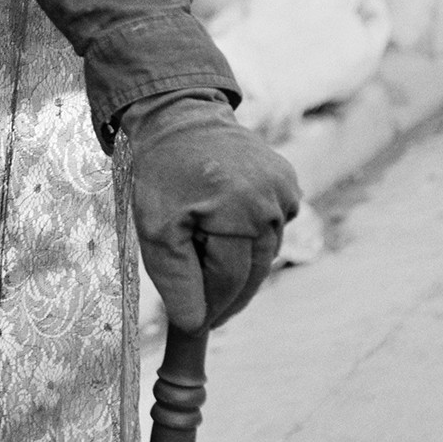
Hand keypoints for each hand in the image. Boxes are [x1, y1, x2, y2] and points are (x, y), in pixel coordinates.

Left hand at [121, 90, 300, 330]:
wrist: (178, 115)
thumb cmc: (162, 171)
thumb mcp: (154, 227)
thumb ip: (175, 279)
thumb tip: (194, 326)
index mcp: (238, 209)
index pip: (231, 279)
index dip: (213, 305)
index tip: (196, 325)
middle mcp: (270, 200)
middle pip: (253, 269)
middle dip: (228, 293)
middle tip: (207, 312)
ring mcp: (284, 189)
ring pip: (265, 250)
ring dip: (240, 263)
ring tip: (208, 259)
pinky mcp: (288, 181)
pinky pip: (272, 226)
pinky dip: (251, 237)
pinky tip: (226, 225)